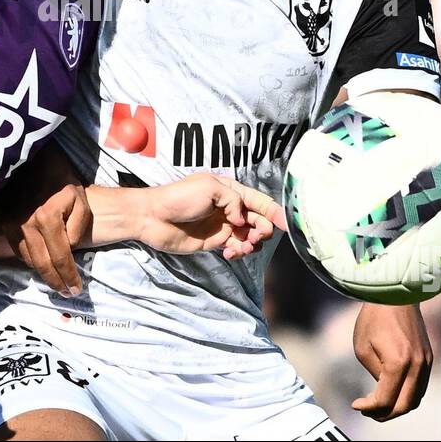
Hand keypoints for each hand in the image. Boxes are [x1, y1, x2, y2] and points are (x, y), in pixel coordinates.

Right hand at [0, 145, 90, 296]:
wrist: (32, 159)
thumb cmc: (61, 177)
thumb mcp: (79, 198)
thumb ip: (78, 227)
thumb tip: (68, 249)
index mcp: (48, 219)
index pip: (61, 258)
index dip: (69, 277)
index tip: (76, 290)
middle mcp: (27, 225)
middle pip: (41, 264)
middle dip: (55, 282)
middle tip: (66, 294)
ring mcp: (12, 224)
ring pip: (27, 259)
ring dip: (42, 273)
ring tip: (55, 282)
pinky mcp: (5, 222)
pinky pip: (17, 249)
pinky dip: (29, 260)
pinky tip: (40, 264)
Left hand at [136, 174, 280, 259]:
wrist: (152, 217)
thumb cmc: (178, 198)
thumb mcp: (209, 188)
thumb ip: (234, 200)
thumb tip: (242, 219)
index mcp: (231, 190)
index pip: (260, 201)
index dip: (276, 212)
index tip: (288, 225)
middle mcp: (230, 208)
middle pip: (259, 220)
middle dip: (263, 230)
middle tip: (254, 236)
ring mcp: (223, 225)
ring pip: (250, 236)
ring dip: (252, 244)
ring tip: (240, 247)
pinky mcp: (215, 241)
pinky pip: (237, 247)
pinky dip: (239, 252)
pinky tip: (230, 252)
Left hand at [351, 303, 432, 420]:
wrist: (396, 294)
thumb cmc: (374, 318)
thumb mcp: (363, 348)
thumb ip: (374, 374)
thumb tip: (382, 391)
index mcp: (398, 363)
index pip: (385, 400)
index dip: (369, 408)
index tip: (356, 405)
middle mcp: (417, 366)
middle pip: (404, 406)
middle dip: (385, 414)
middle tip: (368, 411)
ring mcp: (426, 362)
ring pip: (416, 399)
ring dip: (398, 406)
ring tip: (378, 403)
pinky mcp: (429, 358)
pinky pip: (420, 386)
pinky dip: (407, 394)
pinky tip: (391, 390)